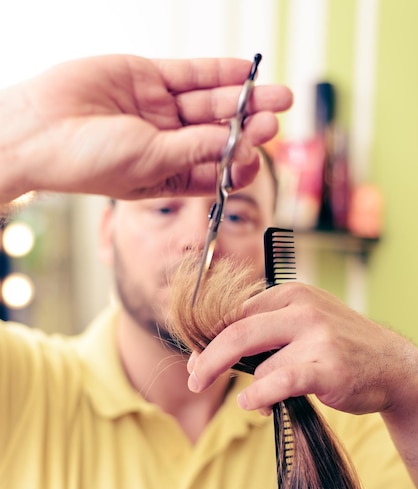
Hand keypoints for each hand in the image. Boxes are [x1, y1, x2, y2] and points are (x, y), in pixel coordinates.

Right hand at [0, 55, 291, 203]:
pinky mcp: (148, 80)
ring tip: (277, 96)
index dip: (239, 163)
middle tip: (276, 119)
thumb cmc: (89, 162)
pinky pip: (191, 75)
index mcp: (168, 177)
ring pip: (210, 103)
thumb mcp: (151, 162)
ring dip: (243, 99)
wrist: (41, 130)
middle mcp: (167, 144)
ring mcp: (159, 111)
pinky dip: (219, 73)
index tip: (258, 156)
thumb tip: (236, 140)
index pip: (215, 171)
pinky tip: (245, 73)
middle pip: (219, 134)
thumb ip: (195, 149)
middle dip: (249, 126)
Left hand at [188, 282, 417, 415]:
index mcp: (290, 294)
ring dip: (251, 391)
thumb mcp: (302, 325)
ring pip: (259, 366)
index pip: (236, 314)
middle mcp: (302, 309)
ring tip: (258, 401)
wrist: (391, 365)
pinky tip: (254, 404)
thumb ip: (263, 333)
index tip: (196, 360)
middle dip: (208, 360)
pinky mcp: (328, 366)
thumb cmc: (338, 348)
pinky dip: (260, 395)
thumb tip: (210, 355)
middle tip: (195, 380)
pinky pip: (280, 381)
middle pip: (236, 333)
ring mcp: (317, 336)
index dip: (210, 339)